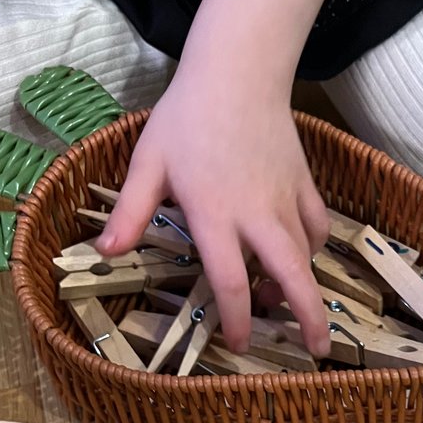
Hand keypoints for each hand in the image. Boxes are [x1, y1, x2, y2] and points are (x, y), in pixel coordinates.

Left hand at [95, 60, 330, 357]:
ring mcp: (286, 199)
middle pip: (292, 276)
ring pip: (306, 255)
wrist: (237, 71)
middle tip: (316, 351)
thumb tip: (104, 253)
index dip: (236, 318)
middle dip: (307, 317)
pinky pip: (317, 226)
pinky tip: (300, 255)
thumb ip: (130, 211)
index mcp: (216, 214)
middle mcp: (258, 214)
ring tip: (288, 304)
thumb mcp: (148, 162)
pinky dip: (313, 247)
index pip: (230, 279)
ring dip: (301, 285)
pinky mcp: (303, 183)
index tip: (239, 343)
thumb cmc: (186, 116)